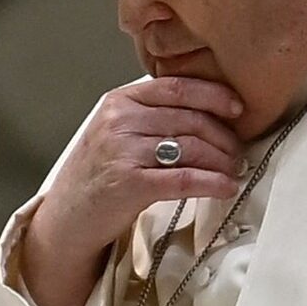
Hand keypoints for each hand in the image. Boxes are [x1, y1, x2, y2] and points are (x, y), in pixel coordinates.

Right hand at [21, 77, 244, 305]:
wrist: (67, 218)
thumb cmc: (97, 175)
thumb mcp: (116, 132)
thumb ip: (150, 116)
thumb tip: (208, 114)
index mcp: (119, 100)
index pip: (176, 87)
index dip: (213, 95)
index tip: (238, 108)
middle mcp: (120, 120)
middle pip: (190, 118)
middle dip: (224, 136)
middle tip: (239, 151)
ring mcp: (123, 150)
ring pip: (192, 147)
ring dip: (222, 161)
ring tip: (235, 171)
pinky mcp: (130, 183)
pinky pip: (184, 178)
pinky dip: (212, 183)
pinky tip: (226, 188)